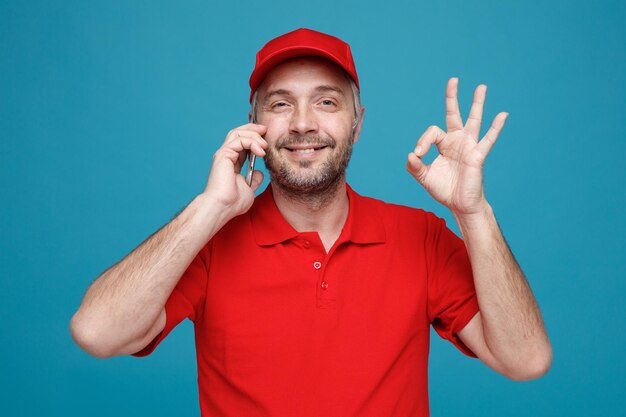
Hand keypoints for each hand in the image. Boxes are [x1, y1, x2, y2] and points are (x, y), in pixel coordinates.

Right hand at [203, 123, 267, 217]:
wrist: (223, 207)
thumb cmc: (232, 202)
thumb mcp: (249, 189)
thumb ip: (254, 180)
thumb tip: (260, 173)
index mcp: (231, 162)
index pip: (242, 143)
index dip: (254, 138)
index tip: (266, 139)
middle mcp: (226, 156)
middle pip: (238, 133)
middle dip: (253, 129)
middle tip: (266, 130)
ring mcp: (224, 154)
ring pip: (238, 133)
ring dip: (254, 135)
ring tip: (265, 144)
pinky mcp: (223, 154)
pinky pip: (239, 140)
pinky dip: (252, 142)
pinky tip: (260, 152)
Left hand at [406, 78, 507, 215]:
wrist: (460, 204)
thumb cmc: (444, 189)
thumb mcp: (425, 177)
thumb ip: (415, 166)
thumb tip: (410, 154)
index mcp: (444, 144)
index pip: (432, 132)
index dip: (422, 141)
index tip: (418, 155)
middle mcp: (457, 141)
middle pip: (454, 114)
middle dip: (452, 98)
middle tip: (453, 80)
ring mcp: (469, 146)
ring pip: (474, 120)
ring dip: (477, 103)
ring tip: (481, 87)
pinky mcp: (478, 156)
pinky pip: (488, 139)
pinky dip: (496, 127)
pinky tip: (503, 114)